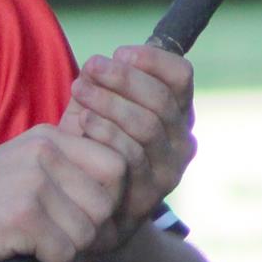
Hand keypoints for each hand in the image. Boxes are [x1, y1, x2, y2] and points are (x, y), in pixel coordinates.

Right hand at [0, 124, 126, 261]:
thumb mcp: (19, 168)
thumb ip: (61, 170)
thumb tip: (116, 194)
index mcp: (47, 137)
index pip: (116, 164)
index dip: (112, 199)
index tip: (87, 219)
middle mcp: (43, 152)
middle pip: (107, 202)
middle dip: (89, 232)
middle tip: (61, 243)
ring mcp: (32, 183)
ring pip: (87, 232)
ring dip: (69, 254)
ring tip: (41, 255)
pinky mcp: (22, 217)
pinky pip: (64, 253)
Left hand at [60, 46, 194, 248]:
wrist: (88, 209)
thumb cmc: (90, 147)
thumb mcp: (98, 109)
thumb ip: (105, 86)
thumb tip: (102, 62)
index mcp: (177, 113)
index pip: (180, 76)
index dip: (152, 59)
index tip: (120, 52)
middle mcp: (181, 141)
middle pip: (162, 99)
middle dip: (124, 78)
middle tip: (92, 66)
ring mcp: (168, 170)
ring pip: (148, 126)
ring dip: (111, 103)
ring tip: (79, 90)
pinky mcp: (148, 194)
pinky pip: (130, 157)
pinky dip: (106, 134)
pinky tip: (83, 122)